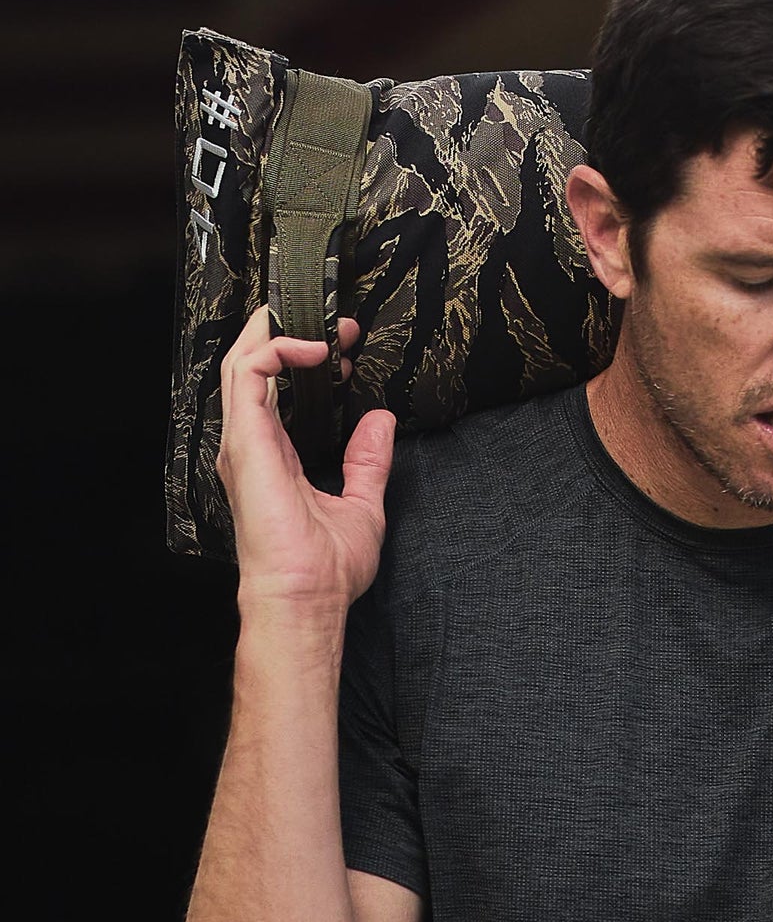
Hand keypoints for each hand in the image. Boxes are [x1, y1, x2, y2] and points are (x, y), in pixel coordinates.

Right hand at [216, 306, 395, 612]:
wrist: (306, 597)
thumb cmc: (326, 568)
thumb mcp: (361, 504)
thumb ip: (367, 461)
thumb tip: (380, 421)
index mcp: (272, 457)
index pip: (273, 390)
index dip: (301, 359)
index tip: (343, 350)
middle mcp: (251, 445)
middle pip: (250, 368)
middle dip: (289, 334)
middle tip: (336, 324)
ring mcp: (244, 442)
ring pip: (241, 363)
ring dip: (279, 333)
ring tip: (324, 324)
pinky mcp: (246, 441)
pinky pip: (248, 376)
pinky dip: (276, 350)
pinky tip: (314, 348)